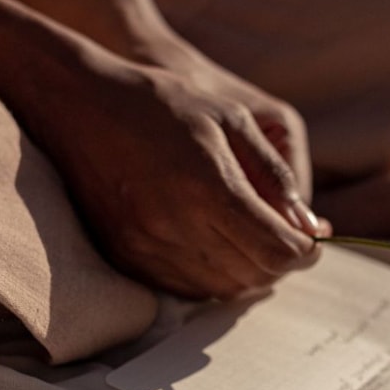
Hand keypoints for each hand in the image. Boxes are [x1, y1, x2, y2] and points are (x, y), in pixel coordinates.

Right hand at [43, 57, 322, 298]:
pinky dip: (211, 279)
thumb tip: (310, 226)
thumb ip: (275, 176)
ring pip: (220, 288)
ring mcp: (144, 245)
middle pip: (252, 275)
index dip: (304, 252)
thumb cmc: (162, 101)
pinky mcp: (122, 255)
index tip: (311, 242)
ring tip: (254, 245)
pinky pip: (182, 288)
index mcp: (207, 186)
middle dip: (280, 264)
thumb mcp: (232, 119)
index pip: (275, 249)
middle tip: (287, 243)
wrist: (78, 102)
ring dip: (248, 274)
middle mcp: (174, 224)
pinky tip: (217, 251)